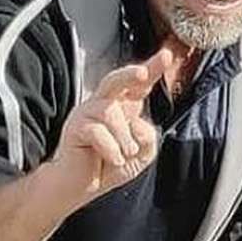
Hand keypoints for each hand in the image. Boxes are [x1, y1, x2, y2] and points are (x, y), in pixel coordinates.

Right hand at [47, 46, 173, 206]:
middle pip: (115, 80)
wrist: (80, 185)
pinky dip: (111, 149)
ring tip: (126, 153)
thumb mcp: (142, 153)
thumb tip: (138, 125)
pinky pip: (97, 132)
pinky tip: (113, 159)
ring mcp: (86, 114)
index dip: (153, 68)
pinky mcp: (74, 128)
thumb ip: (148, 137)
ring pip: (111, 113)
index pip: (139, 85)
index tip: (167, 55)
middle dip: (130, 73)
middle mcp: (103, 104)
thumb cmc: (111, 165)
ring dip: (124, 138)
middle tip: (143, 73)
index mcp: (123, 107)